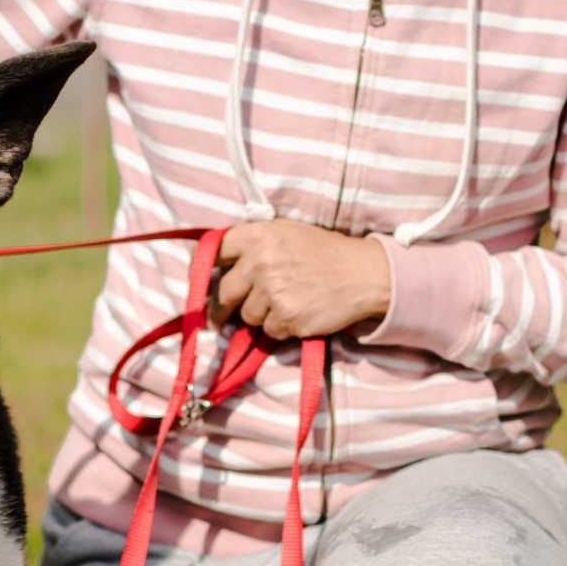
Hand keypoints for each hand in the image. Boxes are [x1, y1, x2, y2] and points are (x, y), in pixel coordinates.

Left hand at [213, 221, 390, 339]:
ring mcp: (273, 291)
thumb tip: (215, 267)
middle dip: (223, 306)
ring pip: (247, 315)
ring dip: (261, 315)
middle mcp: (261, 261)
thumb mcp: (287, 234)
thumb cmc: (324, 253)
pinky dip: (281, 328)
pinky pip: (269, 331)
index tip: (203, 283)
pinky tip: (299, 313)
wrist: (363, 273)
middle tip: (221, 316)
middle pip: (224, 292)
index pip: (215, 252)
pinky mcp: (286, 317)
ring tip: (285, 303)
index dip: (205, 269)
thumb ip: (252, 246)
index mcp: (258, 235)